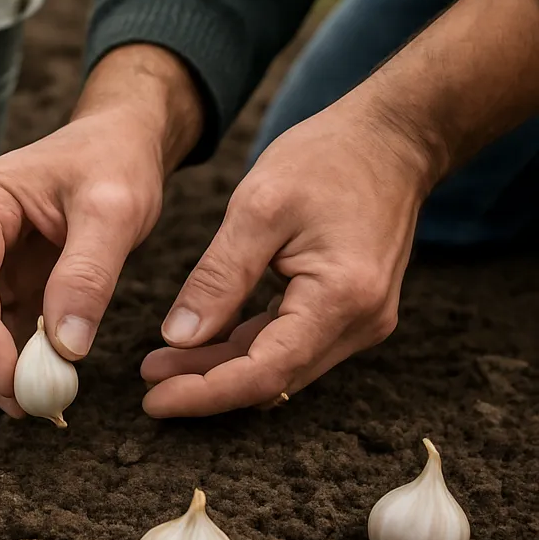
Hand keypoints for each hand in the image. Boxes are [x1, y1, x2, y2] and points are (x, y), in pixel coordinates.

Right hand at [0, 45, 201, 415]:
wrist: (125, 140)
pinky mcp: (10, 276)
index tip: (13, 379)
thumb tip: (66, 349)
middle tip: (21, 404)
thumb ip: (88, 274)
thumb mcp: (114, 209)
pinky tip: (40, 382)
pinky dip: (13, 357)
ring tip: (33, 402)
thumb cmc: (117, 160)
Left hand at [140, 92, 434, 415]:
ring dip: (222, 366)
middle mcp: (359, 323)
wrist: (392, 138)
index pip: (264, 373)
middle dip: (206, 382)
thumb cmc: (328, 159)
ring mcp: (359, 320)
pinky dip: (245, 345)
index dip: (204, 394)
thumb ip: (219, 278)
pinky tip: (203, 338)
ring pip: (278, 364)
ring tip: (162, 360)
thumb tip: (178, 337)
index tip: (153, 401)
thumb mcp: (258, 208)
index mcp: (341, 298)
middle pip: (271, 378)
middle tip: (147, 375)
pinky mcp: (349, 310)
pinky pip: (290, 342)